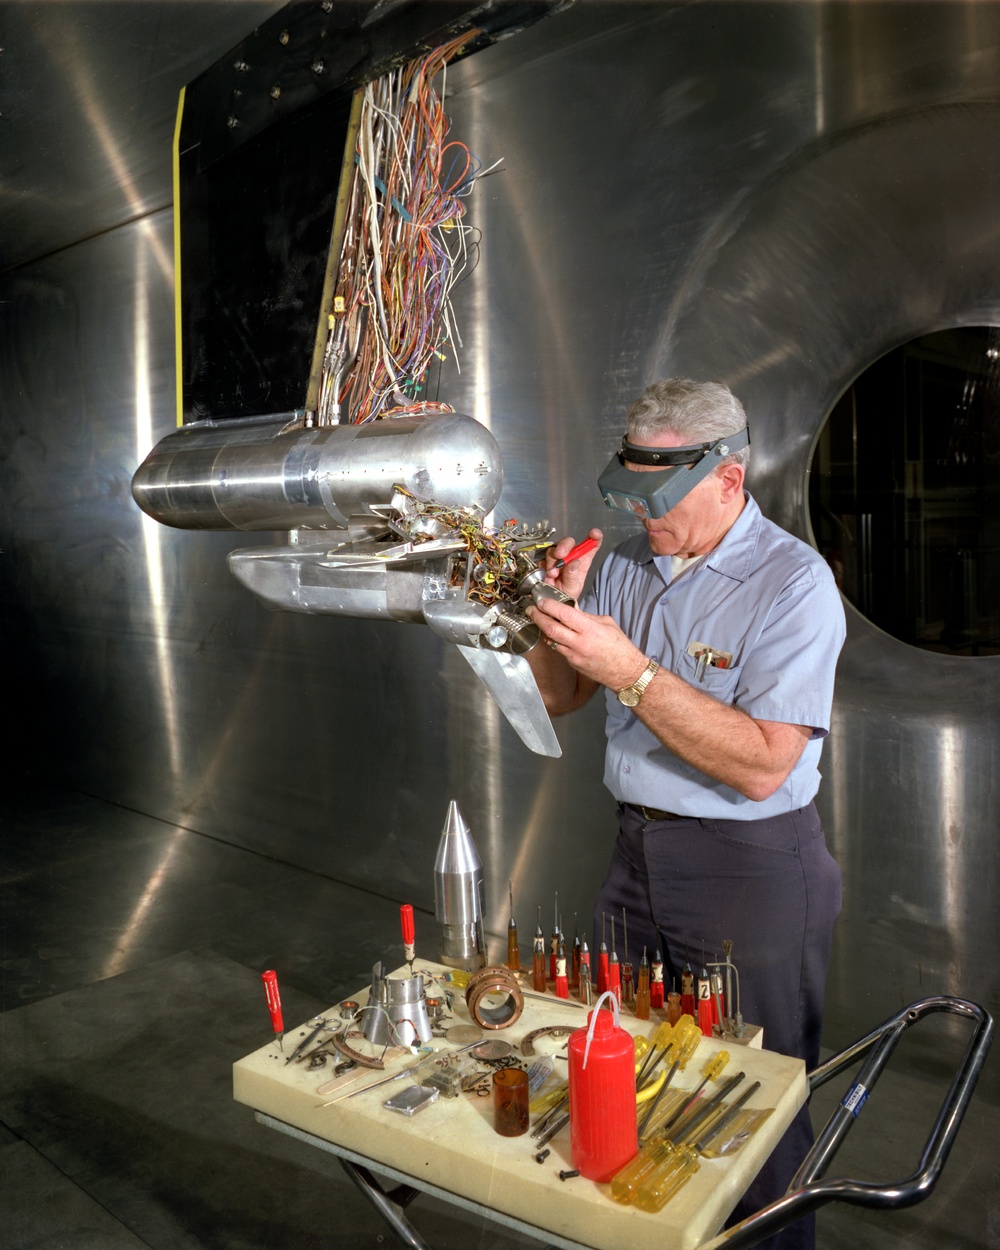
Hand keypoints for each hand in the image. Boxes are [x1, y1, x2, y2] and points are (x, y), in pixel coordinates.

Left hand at [528, 595, 648, 690]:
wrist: (625, 672)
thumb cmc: (620, 647)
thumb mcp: (607, 623)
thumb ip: (587, 617)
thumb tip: (573, 611)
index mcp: (590, 629)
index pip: (564, 614)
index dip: (549, 606)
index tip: (541, 601)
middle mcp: (579, 642)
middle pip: (551, 628)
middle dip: (538, 617)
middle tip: (531, 610)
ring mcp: (574, 655)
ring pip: (552, 640)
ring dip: (543, 629)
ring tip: (539, 620)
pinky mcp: (573, 663)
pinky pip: (559, 649)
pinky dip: (553, 640)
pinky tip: (552, 635)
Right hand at [542, 528, 602, 601]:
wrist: (553, 603)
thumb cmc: (567, 594)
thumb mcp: (573, 588)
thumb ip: (573, 576)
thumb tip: (574, 563)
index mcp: (582, 560)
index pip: (591, 545)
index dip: (594, 537)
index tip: (594, 533)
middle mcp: (570, 557)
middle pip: (569, 542)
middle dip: (564, 546)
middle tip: (561, 555)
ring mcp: (557, 559)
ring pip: (554, 549)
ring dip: (553, 560)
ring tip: (554, 574)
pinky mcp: (546, 562)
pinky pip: (543, 558)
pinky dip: (545, 566)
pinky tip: (548, 575)